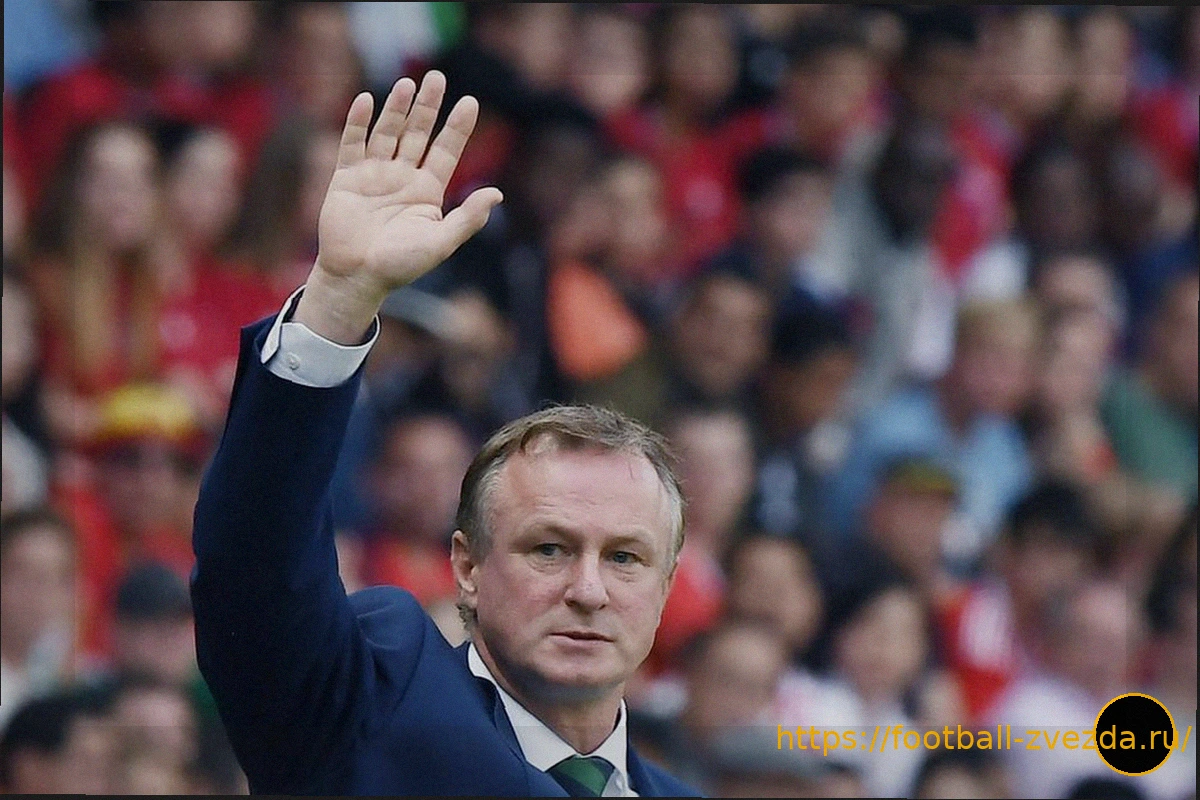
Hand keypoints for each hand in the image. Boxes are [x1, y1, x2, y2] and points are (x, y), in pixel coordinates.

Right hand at [295, 71, 503, 343]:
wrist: (357, 278)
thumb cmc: (401, 265)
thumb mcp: (440, 242)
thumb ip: (468, 218)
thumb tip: (497, 193)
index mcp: (427, 191)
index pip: (446, 150)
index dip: (457, 127)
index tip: (470, 101)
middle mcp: (402, 177)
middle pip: (417, 133)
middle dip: (427, 107)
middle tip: (437, 77)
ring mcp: (374, 174)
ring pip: (387, 133)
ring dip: (396, 109)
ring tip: (407, 84)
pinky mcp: (346, 178)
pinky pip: (352, 143)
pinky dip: (358, 122)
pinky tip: (367, 101)